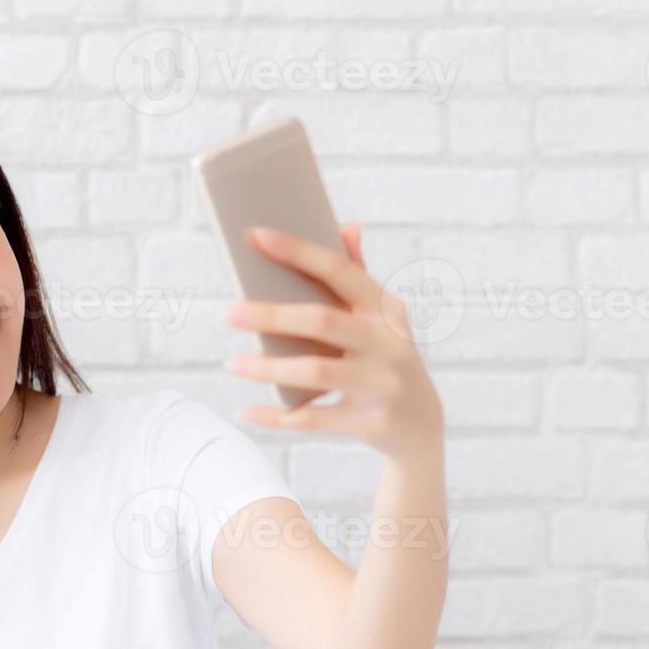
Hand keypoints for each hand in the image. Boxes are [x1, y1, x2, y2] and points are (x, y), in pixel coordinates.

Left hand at [222, 221, 442, 459]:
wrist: (420, 422)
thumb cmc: (386, 356)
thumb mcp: (384, 317)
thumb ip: (360, 275)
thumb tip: (349, 226)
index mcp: (385, 308)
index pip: (339, 270)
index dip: (297, 251)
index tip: (255, 235)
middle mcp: (388, 343)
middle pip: (321, 321)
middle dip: (271, 315)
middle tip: (228, 313)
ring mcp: (381, 384)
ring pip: (315, 372)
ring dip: (267, 368)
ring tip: (231, 363)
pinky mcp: (369, 422)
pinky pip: (313, 419)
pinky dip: (276, 417)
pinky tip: (246, 411)